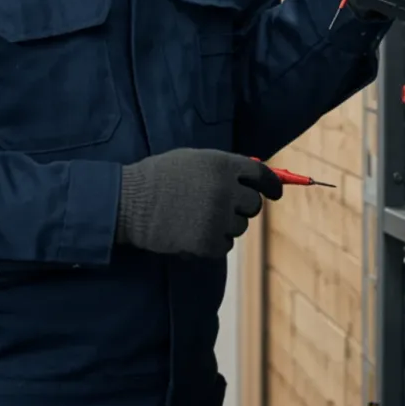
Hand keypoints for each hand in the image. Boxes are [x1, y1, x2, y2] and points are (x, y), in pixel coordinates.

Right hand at [116, 149, 283, 258]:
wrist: (128, 203)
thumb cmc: (157, 178)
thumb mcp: (192, 160)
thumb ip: (223, 168)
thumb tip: (253, 178)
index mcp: (223, 164)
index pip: (261, 174)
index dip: (272, 185)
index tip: (276, 193)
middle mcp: (226, 189)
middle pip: (254, 204)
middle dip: (242, 207)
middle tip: (221, 209)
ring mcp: (218, 216)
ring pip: (240, 226)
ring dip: (224, 225)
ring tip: (195, 218)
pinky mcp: (208, 241)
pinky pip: (225, 245)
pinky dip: (212, 242)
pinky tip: (190, 232)